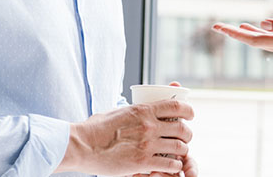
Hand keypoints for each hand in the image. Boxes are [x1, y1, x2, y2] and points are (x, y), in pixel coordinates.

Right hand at [56, 100, 193, 174]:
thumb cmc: (95, 128)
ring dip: (181, 151)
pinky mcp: (143, 162)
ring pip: (180, 147)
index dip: (188, 111)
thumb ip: (134, 111)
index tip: (190, 116)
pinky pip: (169, 164)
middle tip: (184, 138)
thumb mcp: (117, 111)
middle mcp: (149, 125)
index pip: (177, 107)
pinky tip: (169, 166)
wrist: (82, 145)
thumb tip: (142, 110)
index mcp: (143, 110)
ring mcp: (147, 144)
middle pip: (182, 129)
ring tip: (177, 154)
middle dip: (187, 134)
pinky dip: (173, 166)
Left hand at [212, 0, 272, 75]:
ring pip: (262, 40)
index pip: (253, 40)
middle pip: (254, 41)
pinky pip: (272, 38)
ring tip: (233, 27)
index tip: (218, 27)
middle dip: (235, 33)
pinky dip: (260, 32)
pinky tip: (258, 27)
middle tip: (217, 26)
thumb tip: (263, 23)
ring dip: (246, 33)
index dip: (235, 34)